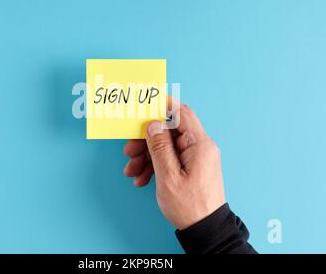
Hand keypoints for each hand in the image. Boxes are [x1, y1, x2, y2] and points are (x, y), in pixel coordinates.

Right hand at [123, 100, 225, 229]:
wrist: (205, 229)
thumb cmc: (190, 206)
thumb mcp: (168, 176)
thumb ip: (159, 147)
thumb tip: (153, 125)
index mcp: (199, 144)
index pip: (182, 113)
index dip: (163, 106)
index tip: (145, 104)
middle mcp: (199, 147)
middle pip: (169, 131)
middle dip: (146, 140)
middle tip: (129, 150)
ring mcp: (195, 158)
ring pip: (166, 146)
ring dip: (146, 156)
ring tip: (132, 171)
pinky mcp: (190, 167)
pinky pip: (170, 159)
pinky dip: (154, 166)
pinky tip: (142, 178)